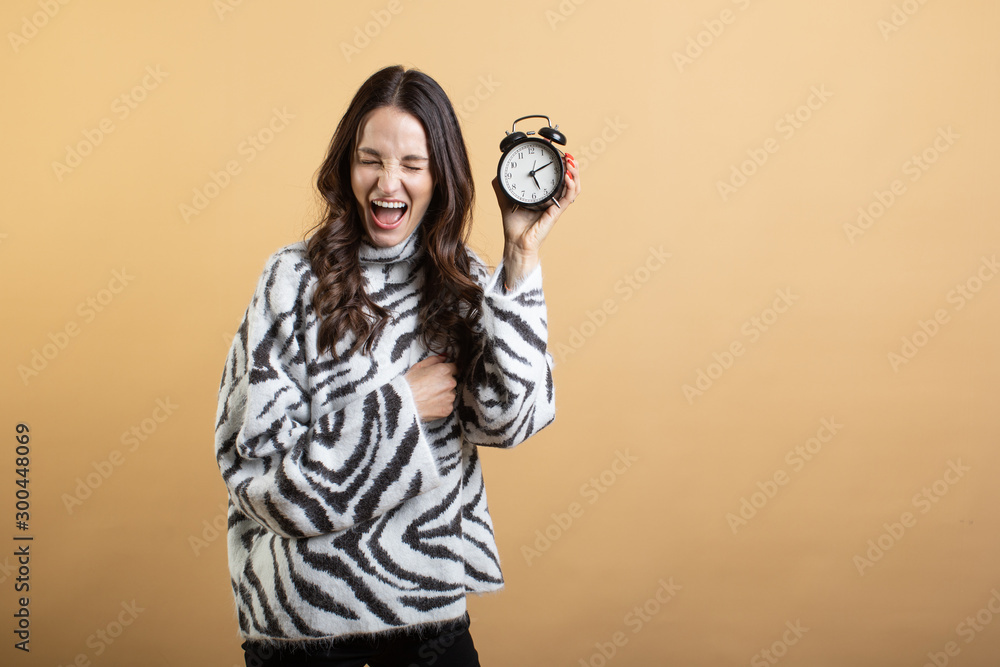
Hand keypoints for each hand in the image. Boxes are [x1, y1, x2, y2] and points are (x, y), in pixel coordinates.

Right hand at [405, 355, 457, 421]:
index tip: (441, 375)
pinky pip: (448, 405)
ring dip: (444, 394)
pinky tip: (431, 403)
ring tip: (430, 396)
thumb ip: (434, 360)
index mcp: (444, 370)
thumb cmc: (409, 384)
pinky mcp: (447, 409)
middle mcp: (450, 383)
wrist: (404, 403)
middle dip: (444, 383)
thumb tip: (444, 357)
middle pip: (452, 381)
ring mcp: (449, 396)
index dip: (447, 371)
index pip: (455, 368)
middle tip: (431, 386)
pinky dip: (441, 405)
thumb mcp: (419, 366)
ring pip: (450, 394)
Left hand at [492, 150, 580, 286]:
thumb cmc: (514, 226)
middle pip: (570, 180)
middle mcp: (552, 200)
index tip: (559, 154)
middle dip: (572, 166)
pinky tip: (567, 176)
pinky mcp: (556, 213)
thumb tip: (496, 174)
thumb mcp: (506, 199)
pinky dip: (570, 185)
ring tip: (571, 162)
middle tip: (568, 155)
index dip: (561, 166)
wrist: (515, 242)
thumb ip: (501, 186)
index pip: (557, 178)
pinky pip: (568, 197)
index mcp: (544, 195)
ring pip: (573, 187)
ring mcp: (556, 206)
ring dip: (575, 173)